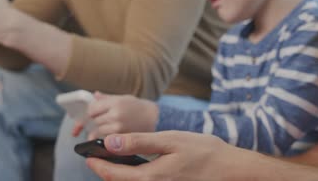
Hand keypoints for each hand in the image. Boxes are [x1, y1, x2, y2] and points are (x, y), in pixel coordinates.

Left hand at [82, 92, 158, 139]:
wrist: (155, 119)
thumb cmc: (138, 107)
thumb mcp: (123, 98)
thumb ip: (107, 98)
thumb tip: (94, 95)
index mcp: (115, 102)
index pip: (92, 109)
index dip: (92, 111)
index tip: (95, 112)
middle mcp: (116, 115)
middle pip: (95, 120)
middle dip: (97, 120)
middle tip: (105, 119)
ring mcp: (118, 128)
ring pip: (98, 131)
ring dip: (100, 130)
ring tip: (111, 126)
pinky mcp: (121, 139)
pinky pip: (105, 139)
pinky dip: (105, 138)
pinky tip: (112, 134)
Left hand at [86, 131, 242, 180]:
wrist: (231, 169)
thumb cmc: (203, 151)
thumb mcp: (170, 140)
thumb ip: (139, 142)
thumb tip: (110, 143)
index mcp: (151, 178)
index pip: (113, 175)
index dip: (97, 165)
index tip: (86, 155)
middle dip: (105, 171)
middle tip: (95, 157)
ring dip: (119, 176)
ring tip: (113, 160)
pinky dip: (134, 178)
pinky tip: (135, 168)